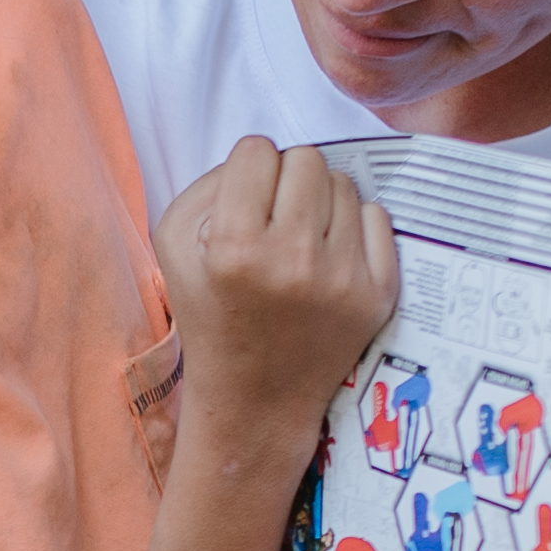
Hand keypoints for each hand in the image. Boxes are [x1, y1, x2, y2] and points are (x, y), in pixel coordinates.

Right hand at [150, 139, 398, 499]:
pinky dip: (354, 226)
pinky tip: (330, 256)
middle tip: (275, 218)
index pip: (257, 151)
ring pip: (343, 184)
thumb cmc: (211, 317)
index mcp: (235, 248)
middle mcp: (293, 260)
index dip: (247, 171)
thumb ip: (208, 186)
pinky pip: (377, 216)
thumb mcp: (173, 250)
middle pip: (306, 158)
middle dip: (287, 179)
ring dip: (320, 202)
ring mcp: (342, 278)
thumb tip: (262, 155)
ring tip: (301, 240)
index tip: (245, 203)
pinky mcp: (377, 294)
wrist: (255, 399)